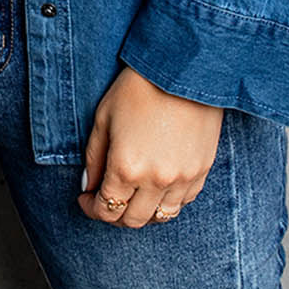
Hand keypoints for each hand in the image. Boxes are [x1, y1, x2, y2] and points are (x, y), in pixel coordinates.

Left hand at [77, 65, 222, 227]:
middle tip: (108, 199)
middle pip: (133, 220)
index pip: (106, 209)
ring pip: (160, 217)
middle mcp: (155, 180)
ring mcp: (182, 178)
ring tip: (134, 196)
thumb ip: (94, 157)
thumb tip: (89, 186)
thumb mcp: (104, 118)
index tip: (87, 199)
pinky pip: (183, 202)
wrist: (183, 69)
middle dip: (114, 215)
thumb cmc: (139, 88)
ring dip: (143, 212)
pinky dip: (167, 202)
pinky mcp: (202, 171)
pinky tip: (158, 186)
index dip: (91, 208)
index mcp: (126, 167)